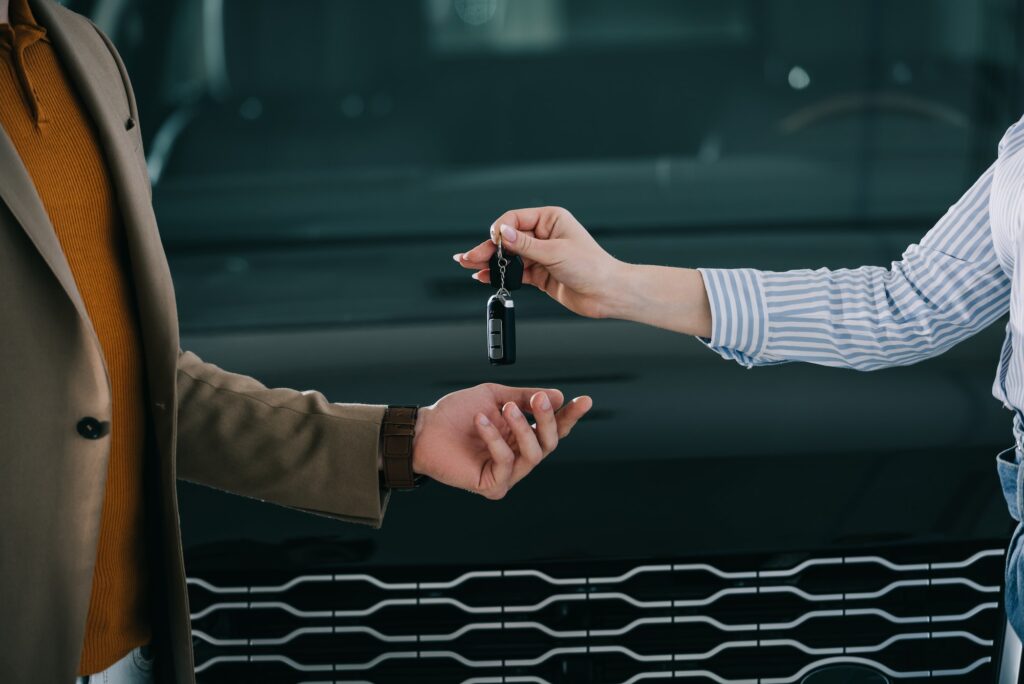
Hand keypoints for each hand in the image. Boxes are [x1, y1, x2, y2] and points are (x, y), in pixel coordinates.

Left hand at [412, 383, 591, 499]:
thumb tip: (556, 396)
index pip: (552, 429)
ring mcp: (507, 473)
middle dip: (546, 419)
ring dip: (522, 428)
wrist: (424, 429)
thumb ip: (524, 397)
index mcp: (520, 436)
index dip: (569, 416)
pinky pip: (506, 463)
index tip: (584, 401)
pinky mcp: (493, 485)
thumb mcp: (494, 396)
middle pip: (549, 443)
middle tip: (537, 399)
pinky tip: (481, 422)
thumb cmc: (455, 414)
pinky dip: (495, 439)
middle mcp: (518, 456)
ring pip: (534, 455)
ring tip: (506, 408)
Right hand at [453, 207, 623, 318]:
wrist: (607, 293)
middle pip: (509, 239)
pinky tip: (484, 276)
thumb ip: (525, 245)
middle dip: (488, 248)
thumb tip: (502, 233)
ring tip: (469, 265)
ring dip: (490, 262)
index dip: (500, 230)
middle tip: (468, 257)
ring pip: (509, 256)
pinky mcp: (540, 273)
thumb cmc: (592, 267)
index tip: (491, 243)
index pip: (515, 219)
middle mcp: (544, 235)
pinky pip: (516, 272)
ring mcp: (541, 255)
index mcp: (551, 219)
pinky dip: (500, 274)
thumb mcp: (556, 252)